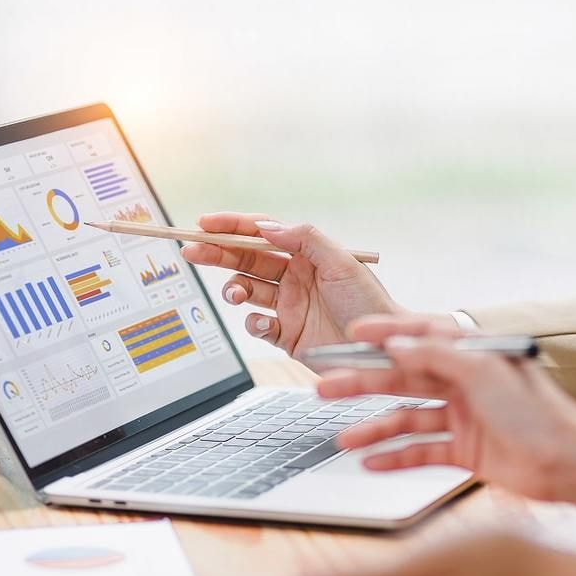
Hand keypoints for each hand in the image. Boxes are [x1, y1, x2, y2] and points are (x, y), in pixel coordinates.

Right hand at [180, 213, 432, 358]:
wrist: (382, 352)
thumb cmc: (371, 305)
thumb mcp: (342, 263)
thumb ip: (305, 239)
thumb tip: (267, 226)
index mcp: (308, 255)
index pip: (263, 234)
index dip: (233, 226)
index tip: (205, 223)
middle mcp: (296, 278)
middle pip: (246, 259)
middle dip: (218, 253)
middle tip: (193, 251)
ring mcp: (289, 307)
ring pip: (247, 291)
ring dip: (234, 289)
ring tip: (236, 293)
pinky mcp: (287, 336)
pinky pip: (257, 325)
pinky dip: (254, 323)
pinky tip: (266, 324)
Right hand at [316, 315, 575, 499]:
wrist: (569, 463)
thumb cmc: (537, 413)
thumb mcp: (484, 372)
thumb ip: (437, 356)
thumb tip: (396, 344)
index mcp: (472, 354)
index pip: (419, 337)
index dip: (384, 334)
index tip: (350, 336)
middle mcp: (465, 383)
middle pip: (404, 380)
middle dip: (363, 384)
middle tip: (326, 388)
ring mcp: (464, 417)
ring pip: (407, 419)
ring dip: (374, 427)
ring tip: (342, 437)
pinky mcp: (465, 451)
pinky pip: (422, 451)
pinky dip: (396, 457)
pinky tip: (371, 461)